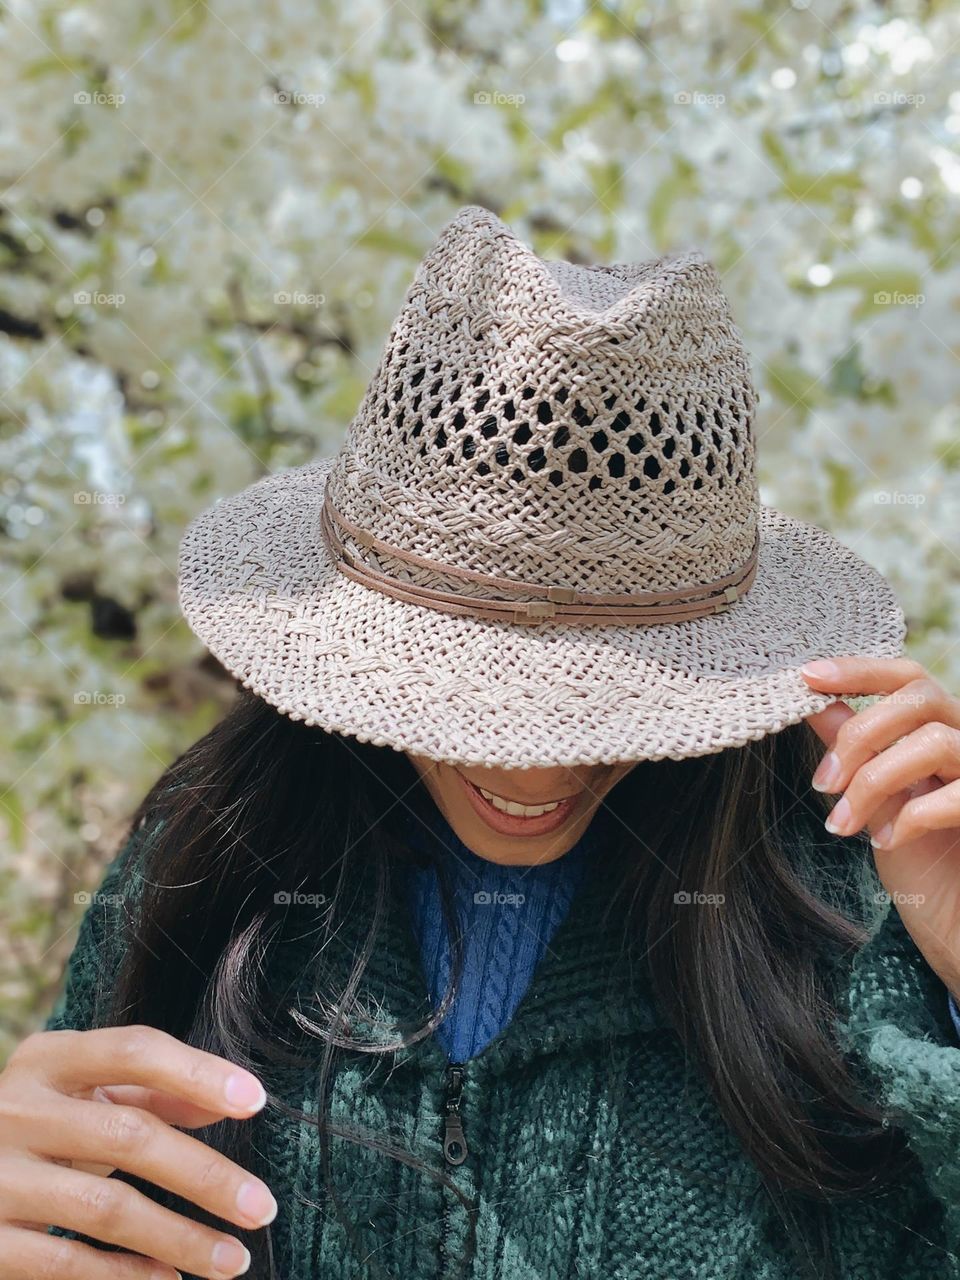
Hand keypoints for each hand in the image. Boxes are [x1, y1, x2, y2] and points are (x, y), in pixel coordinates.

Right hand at [0, 1026, 274, 1278]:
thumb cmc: (38, 1128)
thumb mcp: (85, 1097)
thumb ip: (155, 1092)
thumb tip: (231, 1099)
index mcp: (48, 1059)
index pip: (134, 1050)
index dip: (198, 1072)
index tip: (255, 1101)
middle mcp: (17, 1108)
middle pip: (130, 1135)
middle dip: (206, 1175)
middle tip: (260, 1207)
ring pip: (106, 1209)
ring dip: (179, 1238)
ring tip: (232, 1259)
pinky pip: (67, 1262)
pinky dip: (125, 1276)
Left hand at [801, 656, 959, 999]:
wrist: (954, 922)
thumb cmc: (922, 861)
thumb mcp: (875, 799)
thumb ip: (852, 749)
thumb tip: (814, 703)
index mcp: (939, 730)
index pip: (907, 677)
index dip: (860, 670)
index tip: (808, 676)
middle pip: (919, 696)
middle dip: (860, 735)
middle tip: (824, 784)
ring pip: (933, 742)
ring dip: (873, 782)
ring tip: (843, 824)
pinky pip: (955, 795)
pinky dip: (909, 817)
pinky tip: (885, 841)